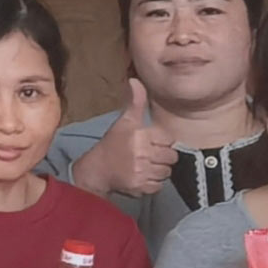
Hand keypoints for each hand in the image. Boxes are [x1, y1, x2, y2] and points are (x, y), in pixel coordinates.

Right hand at [90, 81, 171, 196]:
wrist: (96, 169)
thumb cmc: (112, 144)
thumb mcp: (124, 121)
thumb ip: (135, 102)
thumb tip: (135, 80)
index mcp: (140, 135)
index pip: (169, 139)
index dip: (161, 142)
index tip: (150, 143)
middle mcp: (142, 153)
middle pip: (171, 157)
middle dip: (162, 157)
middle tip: (149, 155)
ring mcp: (142, 171)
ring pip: (166, 172)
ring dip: (159, 170)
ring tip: (146, 166)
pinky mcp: (141, 187)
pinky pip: (159, 186)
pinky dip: (153, 183)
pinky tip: (143, 176)